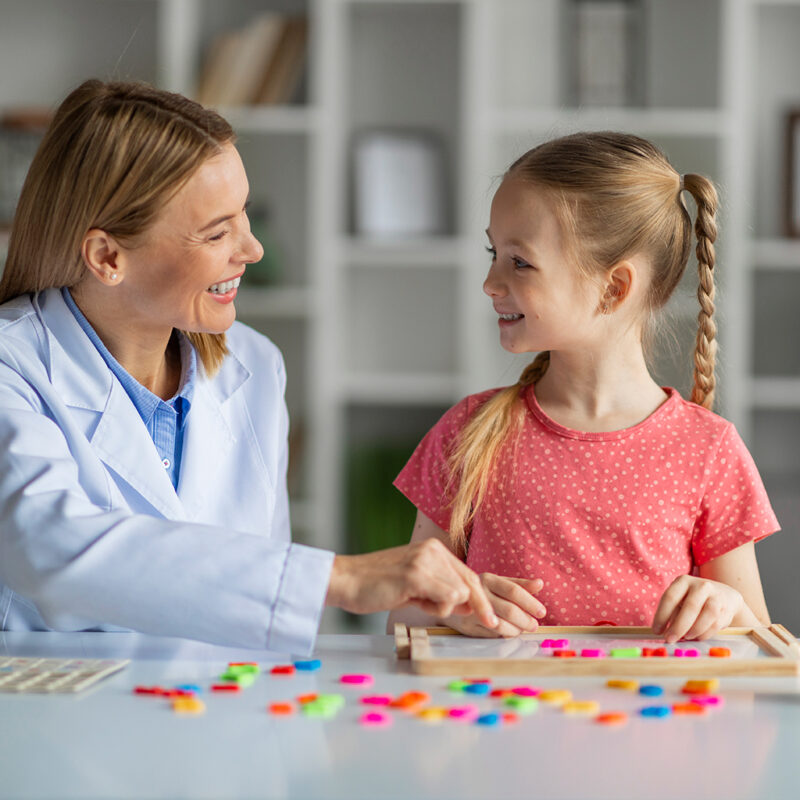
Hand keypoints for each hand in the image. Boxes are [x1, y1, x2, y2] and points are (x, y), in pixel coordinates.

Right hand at [326, 538, 498, 628]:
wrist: (346, 580)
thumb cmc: (376, 586)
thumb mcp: (415, 585)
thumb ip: (440, 590)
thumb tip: (469, 605)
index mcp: (433, 549)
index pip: (468, 575)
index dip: (481, 599)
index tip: (491, 619)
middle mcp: (432, 549)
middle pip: (471, 583)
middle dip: (480, 607)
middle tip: (490, 625)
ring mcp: (425, 559)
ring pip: (460, 593)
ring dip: (443, 608)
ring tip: (417, 603)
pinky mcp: (416, 574)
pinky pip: (447, 598)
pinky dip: (436, 609)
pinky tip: (414, 602)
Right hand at [444, 573, 545, 637]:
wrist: (451, 602)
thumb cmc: (482, 591)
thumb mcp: (498, 583)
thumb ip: (519, 584)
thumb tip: (540, 583)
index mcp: (487, 579)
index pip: (513, 590)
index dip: (530, 602)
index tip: (542, 612)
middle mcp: (478, 594)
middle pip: (509, 610)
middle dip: (526, 620)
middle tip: (534, 625)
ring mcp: (471, 612)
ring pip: (502, 625)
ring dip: (517, 630)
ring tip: (522, 628)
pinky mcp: (467, 628)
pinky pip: (492, 635)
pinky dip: (505, 635)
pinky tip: (509, 632)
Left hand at [651, 575, 744, 642]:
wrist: (725, 596)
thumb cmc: (695, 600)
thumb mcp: (681, 600)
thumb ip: (673, 613)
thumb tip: (665, 632)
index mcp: (684, 581)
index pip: (670, 597)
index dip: (662, 615)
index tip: (656, 631)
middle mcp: (701, 586)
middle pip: (690, 607)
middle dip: (678, 627)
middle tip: (670, 639)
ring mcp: (716, 596)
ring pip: (707, 615)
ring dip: (694, 630)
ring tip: (686, 637)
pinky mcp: (727, 608)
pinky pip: (716, 624)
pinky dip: (705, 634)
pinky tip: (697, 637)